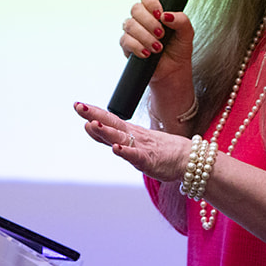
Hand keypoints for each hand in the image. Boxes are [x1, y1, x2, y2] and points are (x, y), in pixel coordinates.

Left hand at [74, 101, 191, 183]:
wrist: (187, 158)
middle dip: (94, 115)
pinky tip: (116, 148)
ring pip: (121, 138)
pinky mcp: (149, 161)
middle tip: (79, 106)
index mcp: (129, 131)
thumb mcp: (133, 141)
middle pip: (111, 123)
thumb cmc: (160, 150)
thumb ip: (111, 136)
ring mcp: (141, 147)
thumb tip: (91, 125)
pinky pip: (136, 156)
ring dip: (106, 131)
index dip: (93, 112)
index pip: (108, 119)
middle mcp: (133, 136)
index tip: (78, 104)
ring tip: (92, 124)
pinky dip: (126, 152)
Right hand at [121, 0, 195, 83]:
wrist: (173, 70)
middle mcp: (143, 18)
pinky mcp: (127, 44)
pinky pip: (126, 40)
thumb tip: (166, 15)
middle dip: (150, 23)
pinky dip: (138, 47)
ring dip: (146, 37)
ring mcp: (133, 30)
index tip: (160, 14)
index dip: (151, 2)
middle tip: (162, 34)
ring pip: (130, 24)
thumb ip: (181, 20)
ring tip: (158, 47)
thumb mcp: (187, 33)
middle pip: (136, 8)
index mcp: (156, 10)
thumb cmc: (179, 49)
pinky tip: (147, 53)